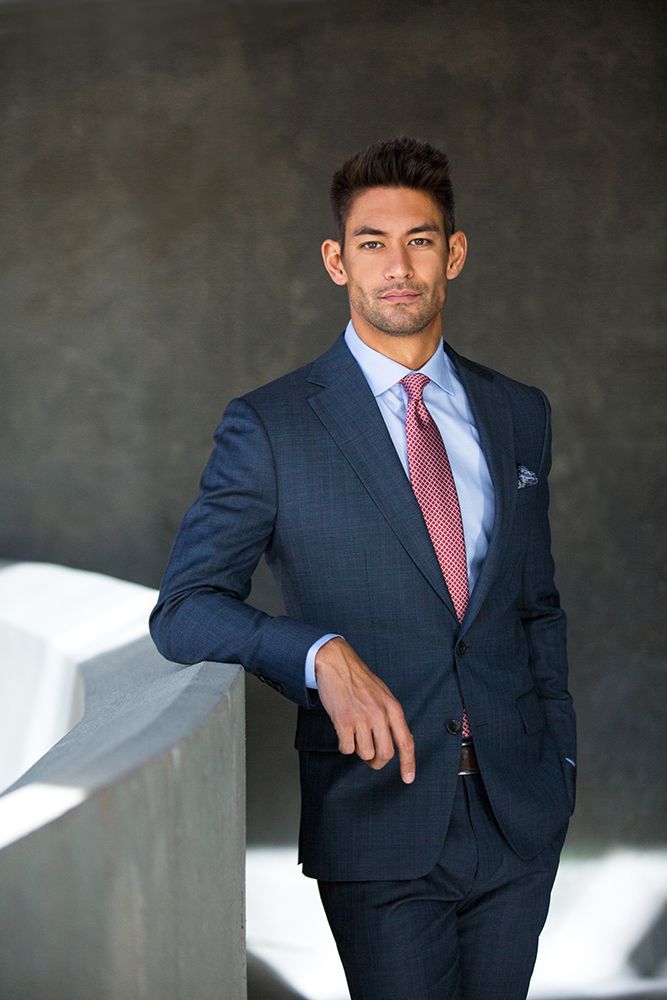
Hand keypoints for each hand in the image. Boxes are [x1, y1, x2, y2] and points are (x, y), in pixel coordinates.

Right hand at [314, 637, 414, 783]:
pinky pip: (347, 748)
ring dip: (358, 750)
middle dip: (377, 762)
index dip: (408, 763)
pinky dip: (344, 746)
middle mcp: (380, 714)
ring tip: (354, 735)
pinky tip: (343, 734)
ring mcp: (362, 718)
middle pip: (385, 753)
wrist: (337, 663)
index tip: (408, 778)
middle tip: (371, 759)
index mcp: (393, 708)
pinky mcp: (344, 721)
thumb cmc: (359, 679)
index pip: (406, 741)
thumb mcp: (383, 694)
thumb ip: (389, 715)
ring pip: (365, 753)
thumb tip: (392, 740)